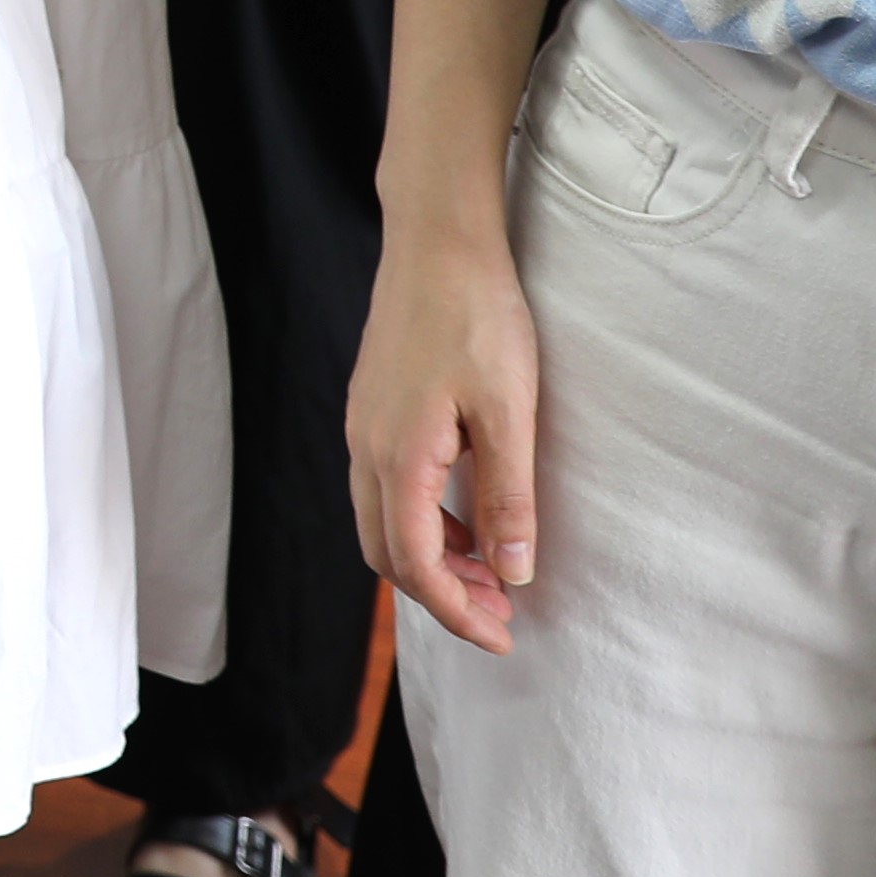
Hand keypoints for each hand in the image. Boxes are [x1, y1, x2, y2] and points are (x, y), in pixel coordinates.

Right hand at [346, 215, 548, 653]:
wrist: (436, 240)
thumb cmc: (477, 317)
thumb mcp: (509, 412)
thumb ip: (508, 496)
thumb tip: (512, 572)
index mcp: (398, 456)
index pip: (415, 564)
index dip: (457, 612)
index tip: (503, 637)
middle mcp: (367, 448)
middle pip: (387, 554)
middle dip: (442, 596)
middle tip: (501, 616)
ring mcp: (363, 426)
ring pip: (381, 522)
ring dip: (432, 560)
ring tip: (490, 572)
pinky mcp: (372, 408)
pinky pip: (385, 488)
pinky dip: (423, 521)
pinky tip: (467, 514)